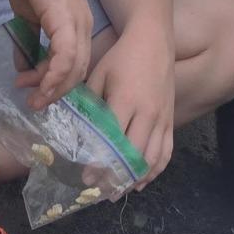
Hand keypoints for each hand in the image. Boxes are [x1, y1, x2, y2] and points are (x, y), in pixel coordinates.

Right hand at [3, 0, 92, 109]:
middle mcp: (84, 26)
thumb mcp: (29, 16)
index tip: (34, 92)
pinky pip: (65, 55)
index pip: (75, 65)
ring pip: (74, 68)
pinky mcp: (66, 19)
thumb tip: (22, 64)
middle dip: (55, 92)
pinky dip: (53, 74)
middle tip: (33, 103)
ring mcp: (78, 22)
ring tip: (32, 99)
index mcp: (79, 26)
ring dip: (52, 88)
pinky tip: (39, 84)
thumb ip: (29, 39)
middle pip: (78, 71)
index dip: (56, 83)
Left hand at [86, 35, 174, 189]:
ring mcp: (163, 118)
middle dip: (116, 177)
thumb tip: (61, 122)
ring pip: (152, 158)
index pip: (112, 140)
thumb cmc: (121, 58)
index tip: (86, 180)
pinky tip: (142, 181)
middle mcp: (148, 112)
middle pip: (134, 154)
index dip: (100, 163)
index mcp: (127, 100)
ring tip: (118, 192)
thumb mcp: (97, 75)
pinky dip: (155, 170)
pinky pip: (166, 151)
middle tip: (99, 191)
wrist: (154, 41)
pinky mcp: (171, 120)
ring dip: (136, 178)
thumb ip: (85, 103)